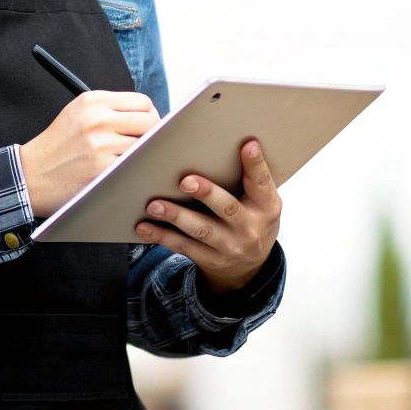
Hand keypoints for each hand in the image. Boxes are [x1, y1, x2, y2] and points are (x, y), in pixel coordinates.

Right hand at [19, 91, 159, 216]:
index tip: (146, 129)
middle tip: (144, 148)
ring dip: (143, 156)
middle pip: (150, 122)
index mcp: (93, 101)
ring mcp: (101, 145)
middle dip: (153, 135)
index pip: (143, 102)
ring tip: (131, 162)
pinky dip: (135, 172)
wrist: (31, 175)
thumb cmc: (58, 146)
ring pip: (146, 146)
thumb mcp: (78, 113)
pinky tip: (125, 175)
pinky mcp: (102, 170)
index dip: (150, 116)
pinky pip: (135, 167)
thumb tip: (150, 116)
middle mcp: (97, 119)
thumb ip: (110, 109)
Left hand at [136, 139, 281, 294]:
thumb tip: (224, 143)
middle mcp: (250, 228)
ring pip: (201, 230)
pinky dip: (161, 236)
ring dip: (176, 216)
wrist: (249, 266)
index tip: (247, 145)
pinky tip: (144, 227)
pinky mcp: (209, 260)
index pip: (262, 182)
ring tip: (154, 205)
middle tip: (185, 181)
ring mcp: (230, 247)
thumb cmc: (251, 218)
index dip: (256, 164)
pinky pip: (183, 247)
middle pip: (228, 209)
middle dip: (206, 194)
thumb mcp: (260, 201)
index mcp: (266, 207)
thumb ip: (248, 179)